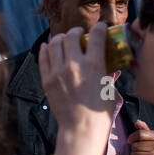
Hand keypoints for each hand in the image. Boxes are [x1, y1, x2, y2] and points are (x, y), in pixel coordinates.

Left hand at [39, 24, 115, 138]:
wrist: (81, 127)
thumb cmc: (100, 111)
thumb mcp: (110, 87)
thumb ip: (107, 72)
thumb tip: (109, 64)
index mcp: (94, 65)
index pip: (96, 36)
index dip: (99, 28)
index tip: (100, 27)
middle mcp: (74, 65)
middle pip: (71, 37)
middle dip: (76, 31)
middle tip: (78, 33)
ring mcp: (57, 71)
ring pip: (54, 44)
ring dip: (60, 38)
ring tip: (64, 39)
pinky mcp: (47, 79)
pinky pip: (43, 58)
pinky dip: (45, 49)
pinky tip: (47, 46)